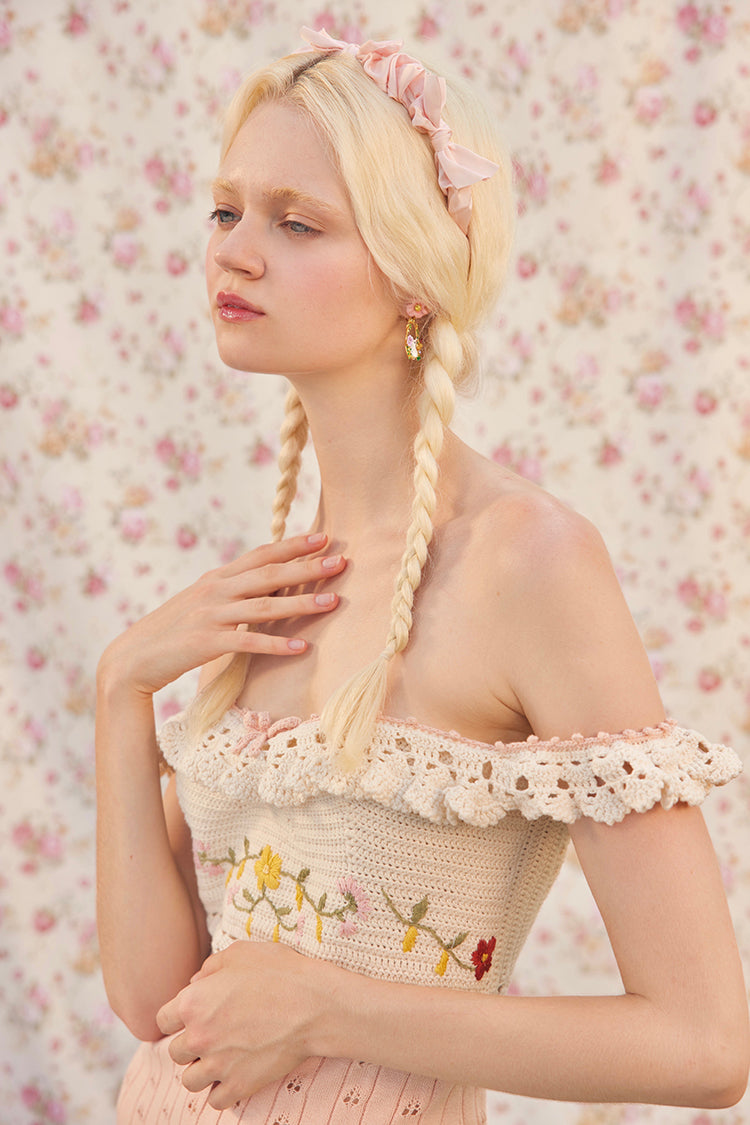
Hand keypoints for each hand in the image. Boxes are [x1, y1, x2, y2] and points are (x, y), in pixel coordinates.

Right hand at [97, 532, 345, 697]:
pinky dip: (276, 644)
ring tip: (333, 602)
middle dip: (307, 567)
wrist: (132, 658)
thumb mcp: (203, 601)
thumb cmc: (173, 631)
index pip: (261, 554)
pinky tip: (301, 648)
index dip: (293, 545)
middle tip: (341, 562)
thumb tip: (267, 583)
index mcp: (217, 577)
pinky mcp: (206, 643)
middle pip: (269, 574)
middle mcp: (216, 589)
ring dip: (302, 603)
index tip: (324, 538)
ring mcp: (211, 615)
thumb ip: (233, 590)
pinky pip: (248, 642)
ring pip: (265, 606)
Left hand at [156, 941, 333, 1109]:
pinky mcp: (239, 1085)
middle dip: (191, 1044)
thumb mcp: (240, 953)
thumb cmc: (279, 972)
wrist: (313, 1005)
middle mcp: (198, 1037)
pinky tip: (234, 1076)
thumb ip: (210, 967)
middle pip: (175, 1052)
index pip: (162, 1019)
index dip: (176, 1016)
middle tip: (213, 1035)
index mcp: (193, 1003)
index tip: (193, 1015)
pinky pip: (215, 1101)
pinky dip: (221, 1092)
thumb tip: (194, 982)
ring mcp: (218, 1065)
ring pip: (190, 1081)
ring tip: (221, 1059)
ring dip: (202, 1071)